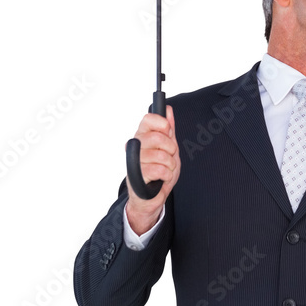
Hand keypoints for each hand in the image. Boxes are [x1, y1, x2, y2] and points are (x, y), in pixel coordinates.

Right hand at [126, 106, 179, 234]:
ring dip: (170, 165)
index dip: (162, 124)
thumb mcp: (169, 147)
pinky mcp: (137, 176)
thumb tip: (168, 109)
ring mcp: (134, 161)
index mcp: (142, 136)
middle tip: (168, 156)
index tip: (167, 132)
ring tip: (165, 169)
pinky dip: (166, 175)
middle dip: (171, 149)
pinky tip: (161, 178)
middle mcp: (135, 146)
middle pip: (159, 137)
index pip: (148, 119)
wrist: (151, 196)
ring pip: (161, 155)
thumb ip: (168, 129)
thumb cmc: (159, 171)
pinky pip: (160, 170)